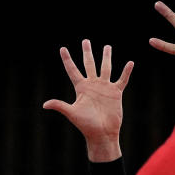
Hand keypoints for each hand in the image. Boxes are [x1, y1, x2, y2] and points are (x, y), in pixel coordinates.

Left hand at [42, 40, 132, 161]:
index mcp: (81, 88)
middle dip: (87, 52)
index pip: (72, 70)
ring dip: (106, 57)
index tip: (63, 48)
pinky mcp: (116, 93)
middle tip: (85, 41)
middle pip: (89, 64)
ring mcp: (105, 88)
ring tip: (107, 46)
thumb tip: (44, 104)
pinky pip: (122, 80)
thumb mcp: (72, 113)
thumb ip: (60, 106)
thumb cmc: (86, 125)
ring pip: (106, 68)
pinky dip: (126, 72)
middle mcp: (92, 85)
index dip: (67, 59)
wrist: (102, 133)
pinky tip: (130, 63)